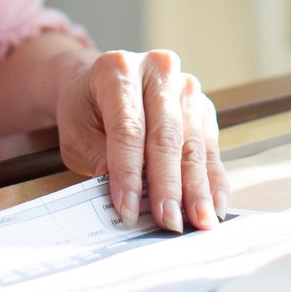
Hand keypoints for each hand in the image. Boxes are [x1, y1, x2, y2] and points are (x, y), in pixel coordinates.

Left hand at [55, 49, 227, 233]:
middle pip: (166, 135)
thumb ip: (99, 160)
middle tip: (169, 221)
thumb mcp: (77, 135)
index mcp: (118, 70)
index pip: (128, 128)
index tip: (128, 209)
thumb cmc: (87, 111)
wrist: (101, 86)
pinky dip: (213, 180)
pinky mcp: (203, 107)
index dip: (128, 172)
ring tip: (198, 221)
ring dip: (196, 188)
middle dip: (168, 184)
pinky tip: (214, 205)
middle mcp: (157, 70)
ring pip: (193, 144)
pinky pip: (210, 148)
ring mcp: (185, 87)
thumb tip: (126, 197)